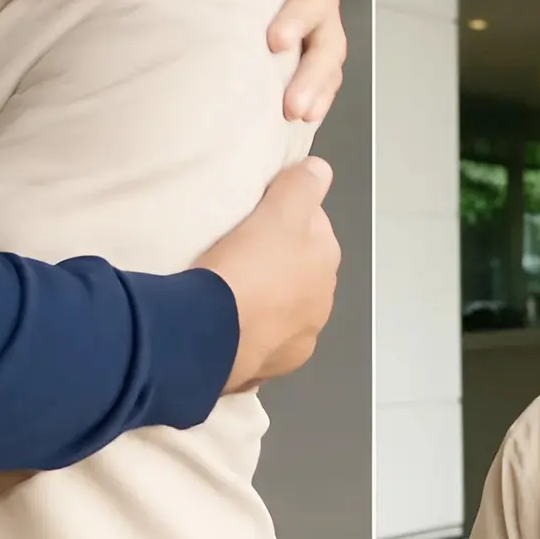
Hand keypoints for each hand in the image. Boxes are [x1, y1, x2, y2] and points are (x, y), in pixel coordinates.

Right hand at [202, 156, 339, 390]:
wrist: (213, 329)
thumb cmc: (248, 261)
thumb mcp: (278, 208)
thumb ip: (303, 184)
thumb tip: (321, 170)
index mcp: (326, 259)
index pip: (312, 225)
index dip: (283, 217)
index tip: (253, 218)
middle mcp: (322, 302)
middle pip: (298, 269)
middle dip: (276, 263)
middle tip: (237, 254)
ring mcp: (299, 340)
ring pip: (283, 310)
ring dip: (265, 301)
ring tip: (229, 292)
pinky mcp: (272, 368)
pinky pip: (261, 341)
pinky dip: (250, 333)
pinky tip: (226, 323)